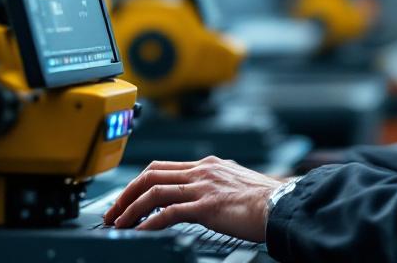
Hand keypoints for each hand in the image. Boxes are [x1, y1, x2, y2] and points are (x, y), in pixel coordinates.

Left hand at [103, 155, 281, 241]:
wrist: (282, 205)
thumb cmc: (265, 200)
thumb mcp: (234, 183)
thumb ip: (213, 186)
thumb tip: (198, 199)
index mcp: (207, 165)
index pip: (162, 167)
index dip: (139, 182)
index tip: (127, 197)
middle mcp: (202, 171)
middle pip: (151, 175)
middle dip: (126, 194)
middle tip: (113, 212)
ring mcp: (203, 187)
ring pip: (154, 191)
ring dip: (131, 209)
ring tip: (119, 224)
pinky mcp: (207, 206)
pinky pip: (168, 212)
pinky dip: (149, 222)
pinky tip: (139, 232)